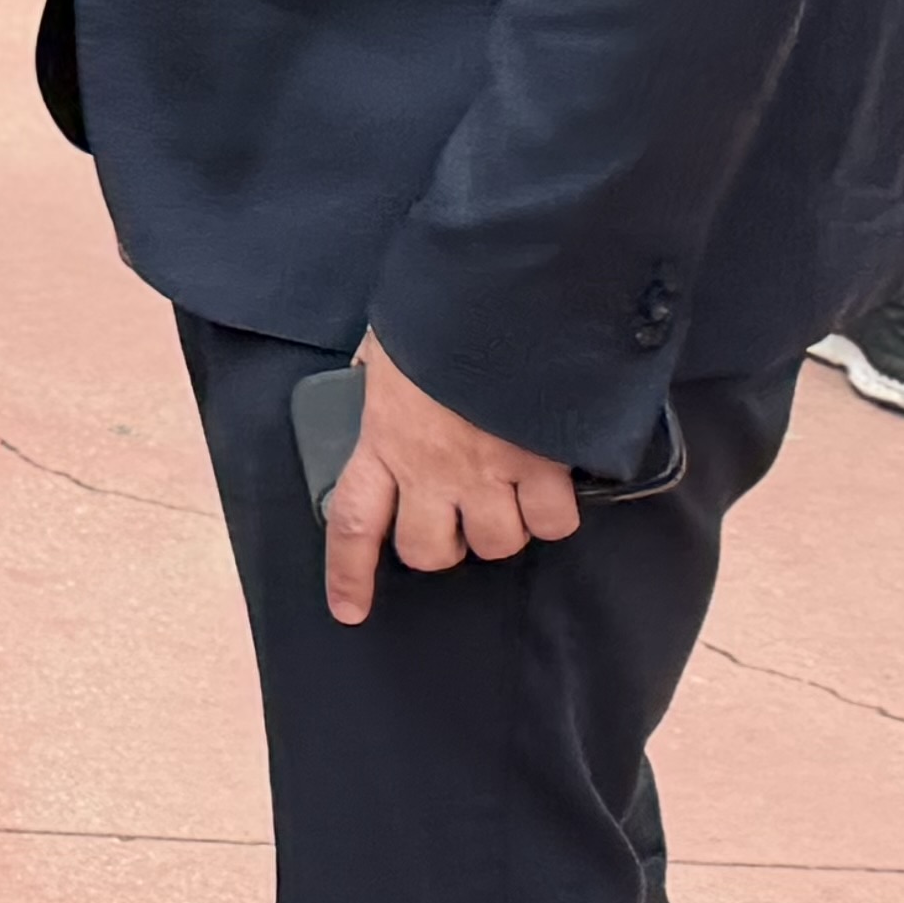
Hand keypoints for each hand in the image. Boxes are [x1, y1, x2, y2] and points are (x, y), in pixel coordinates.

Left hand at [318, 331, 579, 624]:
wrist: (501, 291)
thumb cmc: (438, 315)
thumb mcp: (388, 347)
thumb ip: (378, 378)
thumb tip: (370, 380)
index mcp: (382, 440)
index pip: (353, 525)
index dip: (348, 574)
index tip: (348, 610)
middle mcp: (430, 469)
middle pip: (431, 552)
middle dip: (443, 546)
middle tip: (454, 517)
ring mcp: (488, 470)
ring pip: (497, 544)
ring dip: (503, 528)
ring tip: (507, 493)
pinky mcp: (542, 462)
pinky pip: (554, 521)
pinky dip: (555, 512)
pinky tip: (551, 482)